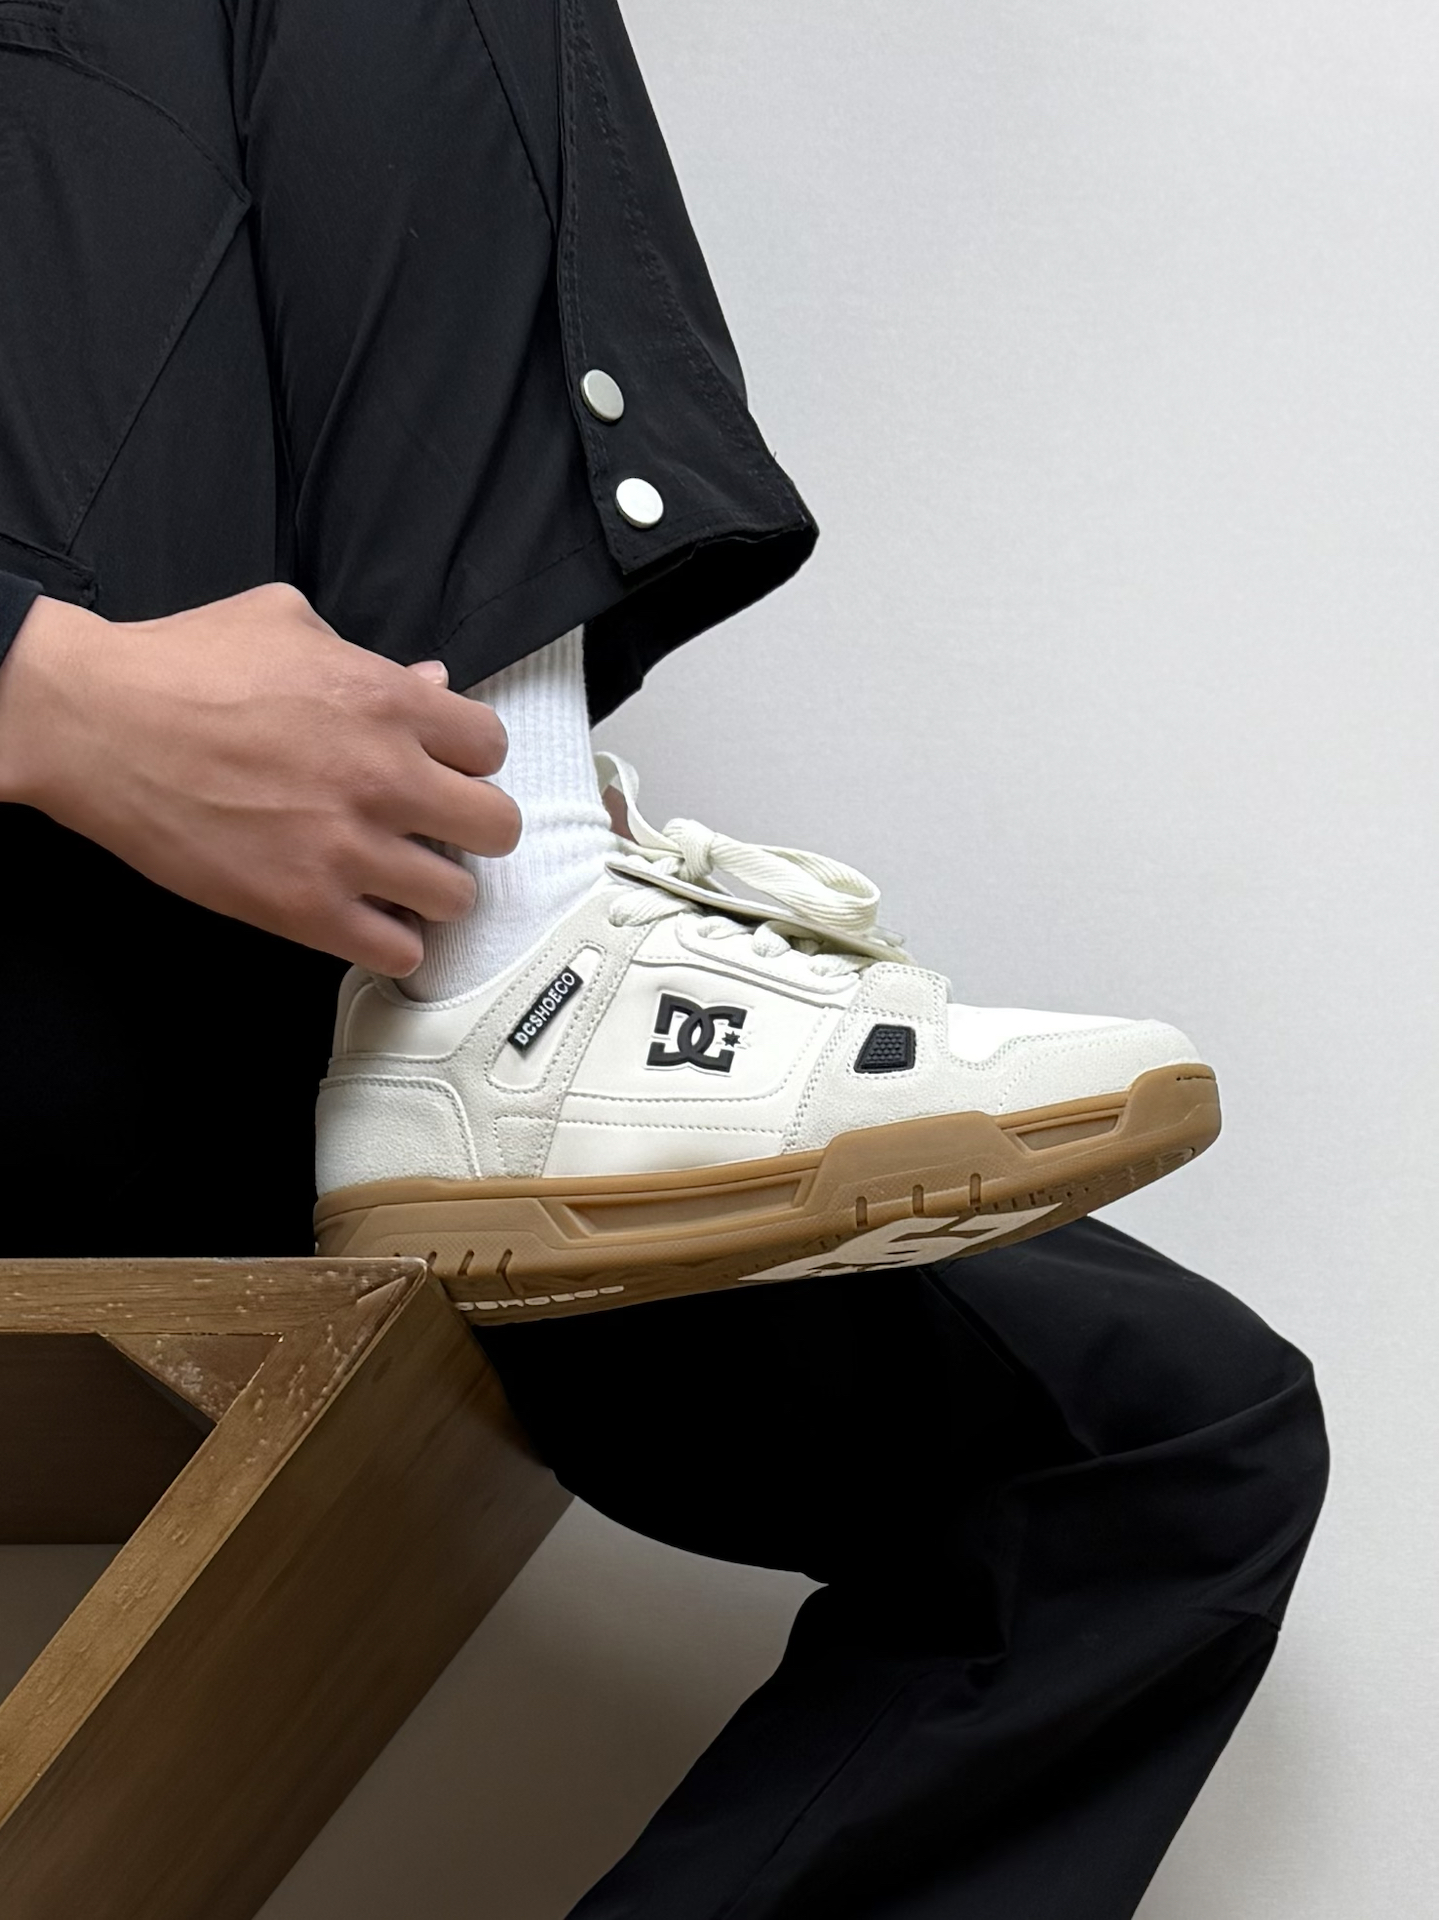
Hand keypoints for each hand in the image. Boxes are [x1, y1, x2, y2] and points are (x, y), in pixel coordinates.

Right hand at [0, 582, 518, 974]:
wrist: (96, 724)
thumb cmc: (183, 663)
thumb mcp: (287, 623)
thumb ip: (373, 659)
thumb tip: (433, 680)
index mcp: (388, 700)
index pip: (492, 747)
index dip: (468, 761)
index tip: (437, 769)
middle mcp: (385, 776)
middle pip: (497, 827)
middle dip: (469, 828)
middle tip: (429, 829)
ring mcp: (348, 848)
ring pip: (456, 897)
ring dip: (430, 888)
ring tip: (394, 877)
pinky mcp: (304, 907)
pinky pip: (399, 951)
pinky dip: (391, 941)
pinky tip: (364, 916)